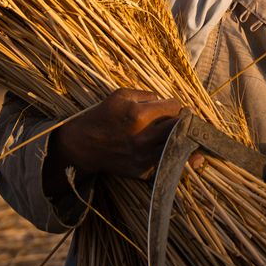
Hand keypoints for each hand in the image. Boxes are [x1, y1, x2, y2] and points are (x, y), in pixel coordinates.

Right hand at [50, 88, 184, 180]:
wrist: (82, 146)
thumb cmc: (101, 116)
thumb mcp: (120, 95)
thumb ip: (147, 95)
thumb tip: (166, 101)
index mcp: (139, 115)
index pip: (175, 108)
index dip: (176, 106)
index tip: (173, 108)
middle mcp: (144, 138)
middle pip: (180, 128)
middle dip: (183, 122)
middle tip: (182, 120)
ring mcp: (144, 157)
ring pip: (178, 148)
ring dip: (180, 140)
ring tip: (180, 135)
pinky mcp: (142, 171)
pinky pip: (165, 162)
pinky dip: (169, 155)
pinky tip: (167, 149)